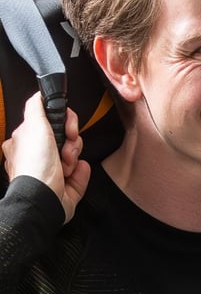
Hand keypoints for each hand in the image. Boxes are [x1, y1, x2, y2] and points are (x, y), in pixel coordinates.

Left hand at [3, 92, 90, 222]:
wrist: (44, 198)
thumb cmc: (34, 167)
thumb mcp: (33, 126)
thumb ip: (36, 107)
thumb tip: (40, 94)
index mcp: (26, 143)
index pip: (49, 124)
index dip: (62, 122)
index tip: (66, 126)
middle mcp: (38, 158)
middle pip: (64, 139)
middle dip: (70, 141)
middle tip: (66, 145)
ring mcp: (52, 174)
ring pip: (74, 155)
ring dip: (74, 156)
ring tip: (66, 165)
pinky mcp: (66, 188)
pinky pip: (81, 174)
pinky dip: (82, 172)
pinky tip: (75, 172)